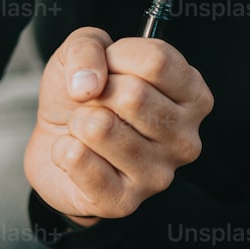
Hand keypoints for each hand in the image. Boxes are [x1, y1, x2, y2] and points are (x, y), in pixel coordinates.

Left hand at [24, 26, 213, 224]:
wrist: (56, 140)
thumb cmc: (86, 94)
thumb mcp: (86, 49)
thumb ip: (88, 46)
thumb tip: (88, 85)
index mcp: (192, 96)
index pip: (157, 61)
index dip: (118, 57)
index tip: (109, 67)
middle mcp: (186, 138)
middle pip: (133, 95)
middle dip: (97, 92)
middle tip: (96, 103)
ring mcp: (159, 174)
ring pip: (101, 127)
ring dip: (78, 121)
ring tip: (86, 128)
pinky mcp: (124, 202)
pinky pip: (78, 159)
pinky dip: (63, 149)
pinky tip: (76, 152)